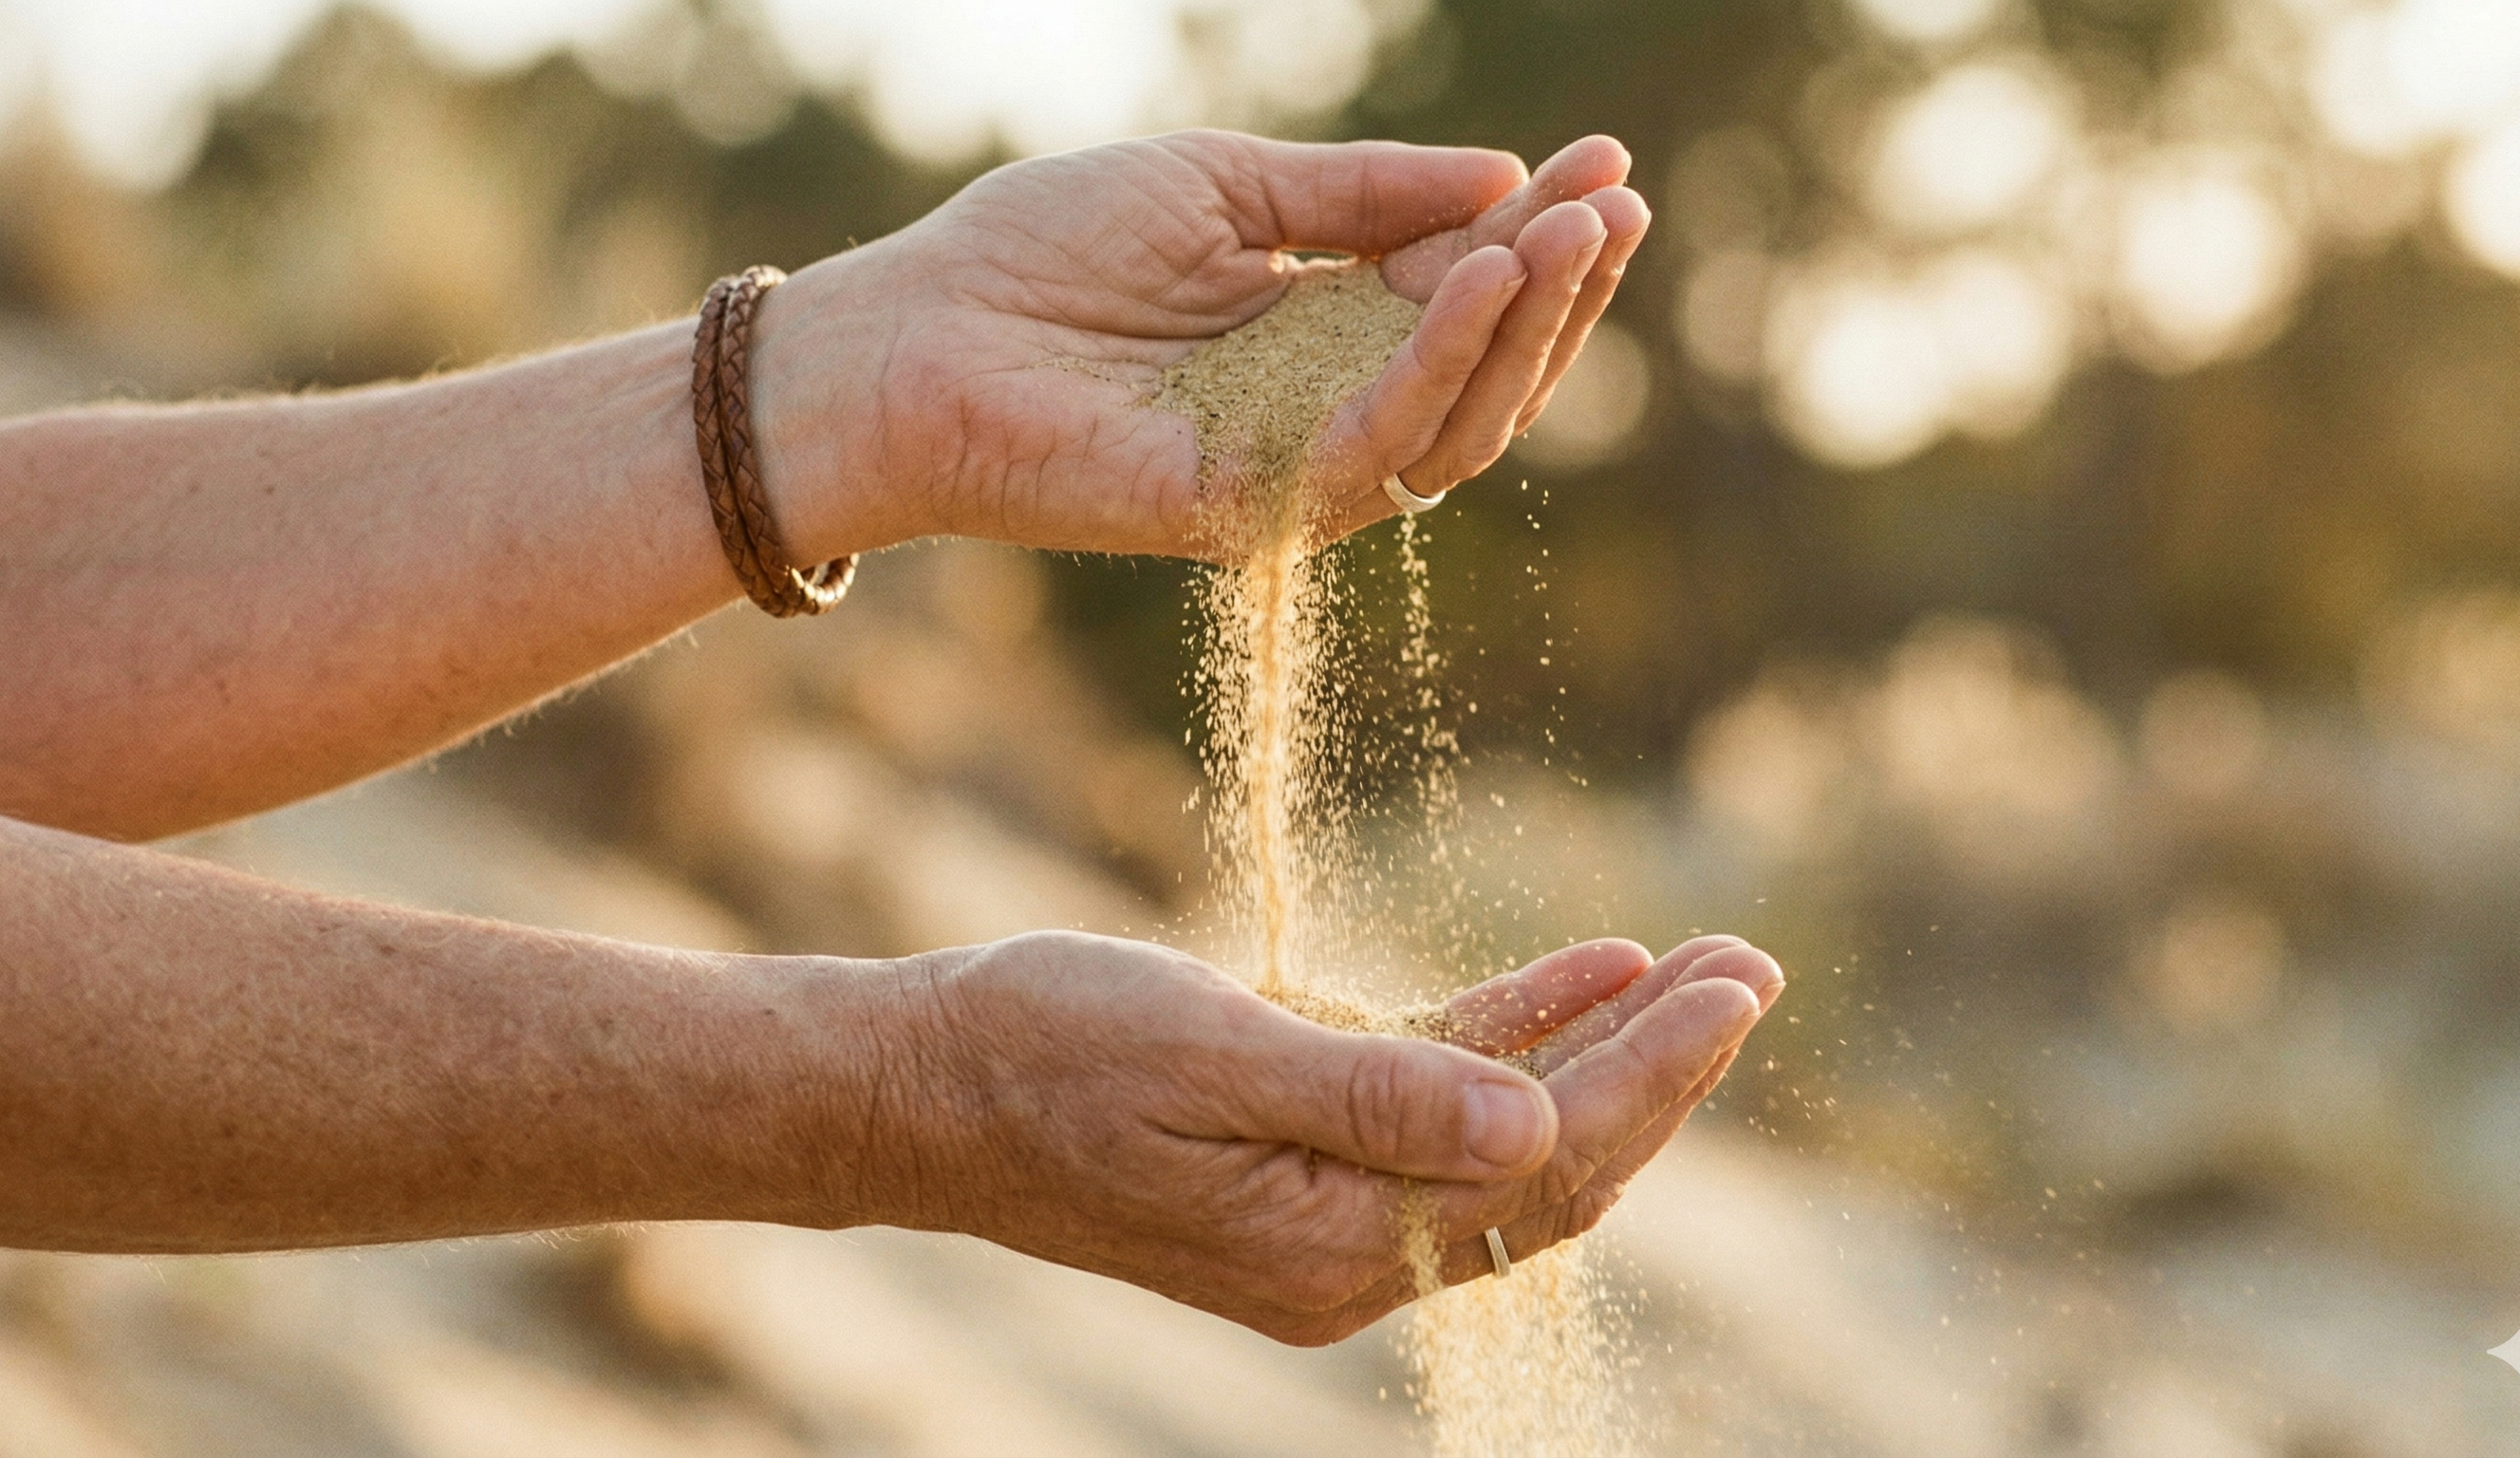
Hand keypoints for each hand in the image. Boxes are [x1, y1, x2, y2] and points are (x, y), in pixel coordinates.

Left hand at [753, 130, 1651, 561]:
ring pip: (1448, 426)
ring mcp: (1285, 474)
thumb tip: (1495, 179)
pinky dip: (1432, 368)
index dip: (1537, 237)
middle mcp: (1317, 417)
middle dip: (1558, 289)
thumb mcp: (1220, 186)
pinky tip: (1478, 285)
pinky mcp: (1242, 512)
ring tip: (1567, 235)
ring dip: (1519, 329)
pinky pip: (1366, 449)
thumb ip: (1355, 194)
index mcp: (1316, 338)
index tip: (1610, 167)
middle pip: (1479, 373)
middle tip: (1615, 206)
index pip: (1459, 298)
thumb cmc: (1037, 255)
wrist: (904, 335)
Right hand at [835, 929, 1780, 1345]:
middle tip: (1756, 968)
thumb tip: (1537, 1133)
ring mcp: (1326, 1207)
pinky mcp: (1301, 1152)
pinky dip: (1512, 1036)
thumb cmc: (1044, 1051)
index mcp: (1330, 1249)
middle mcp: (1346, 1251)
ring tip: (1705, 966)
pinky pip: (1437, 1101)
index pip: (1541, 1168)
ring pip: (1508, 1133)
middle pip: (1550, 1166)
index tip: (1736, 990)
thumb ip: (1378, 1098)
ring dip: (1606, 1048)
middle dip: (1661, 1068)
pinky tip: (1589, 970)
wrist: (916, 1082)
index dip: (1652, 1076)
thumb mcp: (1211, 1057)